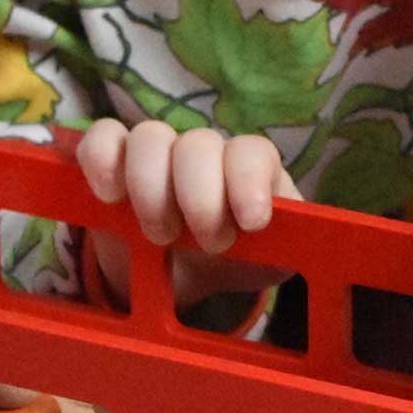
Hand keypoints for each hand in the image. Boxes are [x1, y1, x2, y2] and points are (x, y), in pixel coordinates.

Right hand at [76, 118, 299, 310]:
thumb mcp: (272, 262)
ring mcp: (158, 152)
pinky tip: (109, 196)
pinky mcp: (113, 160)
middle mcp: (206, 152)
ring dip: (151, 186)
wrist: (186, 275)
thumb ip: (291, 249)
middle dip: (200, 195)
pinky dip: (102, 160)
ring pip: (150, 136)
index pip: (252, 152)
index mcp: (250, 170)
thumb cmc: (238, 262)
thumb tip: (310, 243)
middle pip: (199, 144)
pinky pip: (102, 138)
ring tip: (159, 235)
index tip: (252, 222)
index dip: (249, 181)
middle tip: (204, 242)